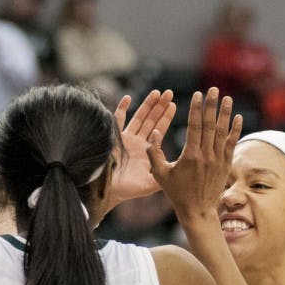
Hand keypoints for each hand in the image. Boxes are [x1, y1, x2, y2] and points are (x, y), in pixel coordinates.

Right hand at [108, 90, 176, 207]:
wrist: (105, 191)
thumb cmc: (127, 190)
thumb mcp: (150, 184)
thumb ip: (164, 176)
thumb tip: (179, 170)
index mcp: (146, 151)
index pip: (159, 130)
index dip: (166, 118)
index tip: (174, 105)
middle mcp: (136, 142)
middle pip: (151, 120)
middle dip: (160, 107)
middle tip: (170, 93)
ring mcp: (124, 138)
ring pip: (137, 117)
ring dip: (147, 104)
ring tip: (157, 92)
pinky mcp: (112, 137)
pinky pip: (117, 119)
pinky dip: (121, 108)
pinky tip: (128, 97)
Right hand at [146, 88, 241, 219]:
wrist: (198, 210)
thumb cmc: (176, 193)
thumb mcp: (160, 174)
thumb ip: (154, 153)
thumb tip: (153, 133)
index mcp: (190, 155)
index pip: (194, 126)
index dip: (196, 109)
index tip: (197, 95)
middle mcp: (206, 156)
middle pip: (210, 125)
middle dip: (211, 105)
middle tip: (213, 89)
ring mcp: (218, 160)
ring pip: (223, 132)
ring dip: (225, 114)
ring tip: (227, 98)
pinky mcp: (225, 165)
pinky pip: (231, 144)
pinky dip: (235, 131)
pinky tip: (239, 118)